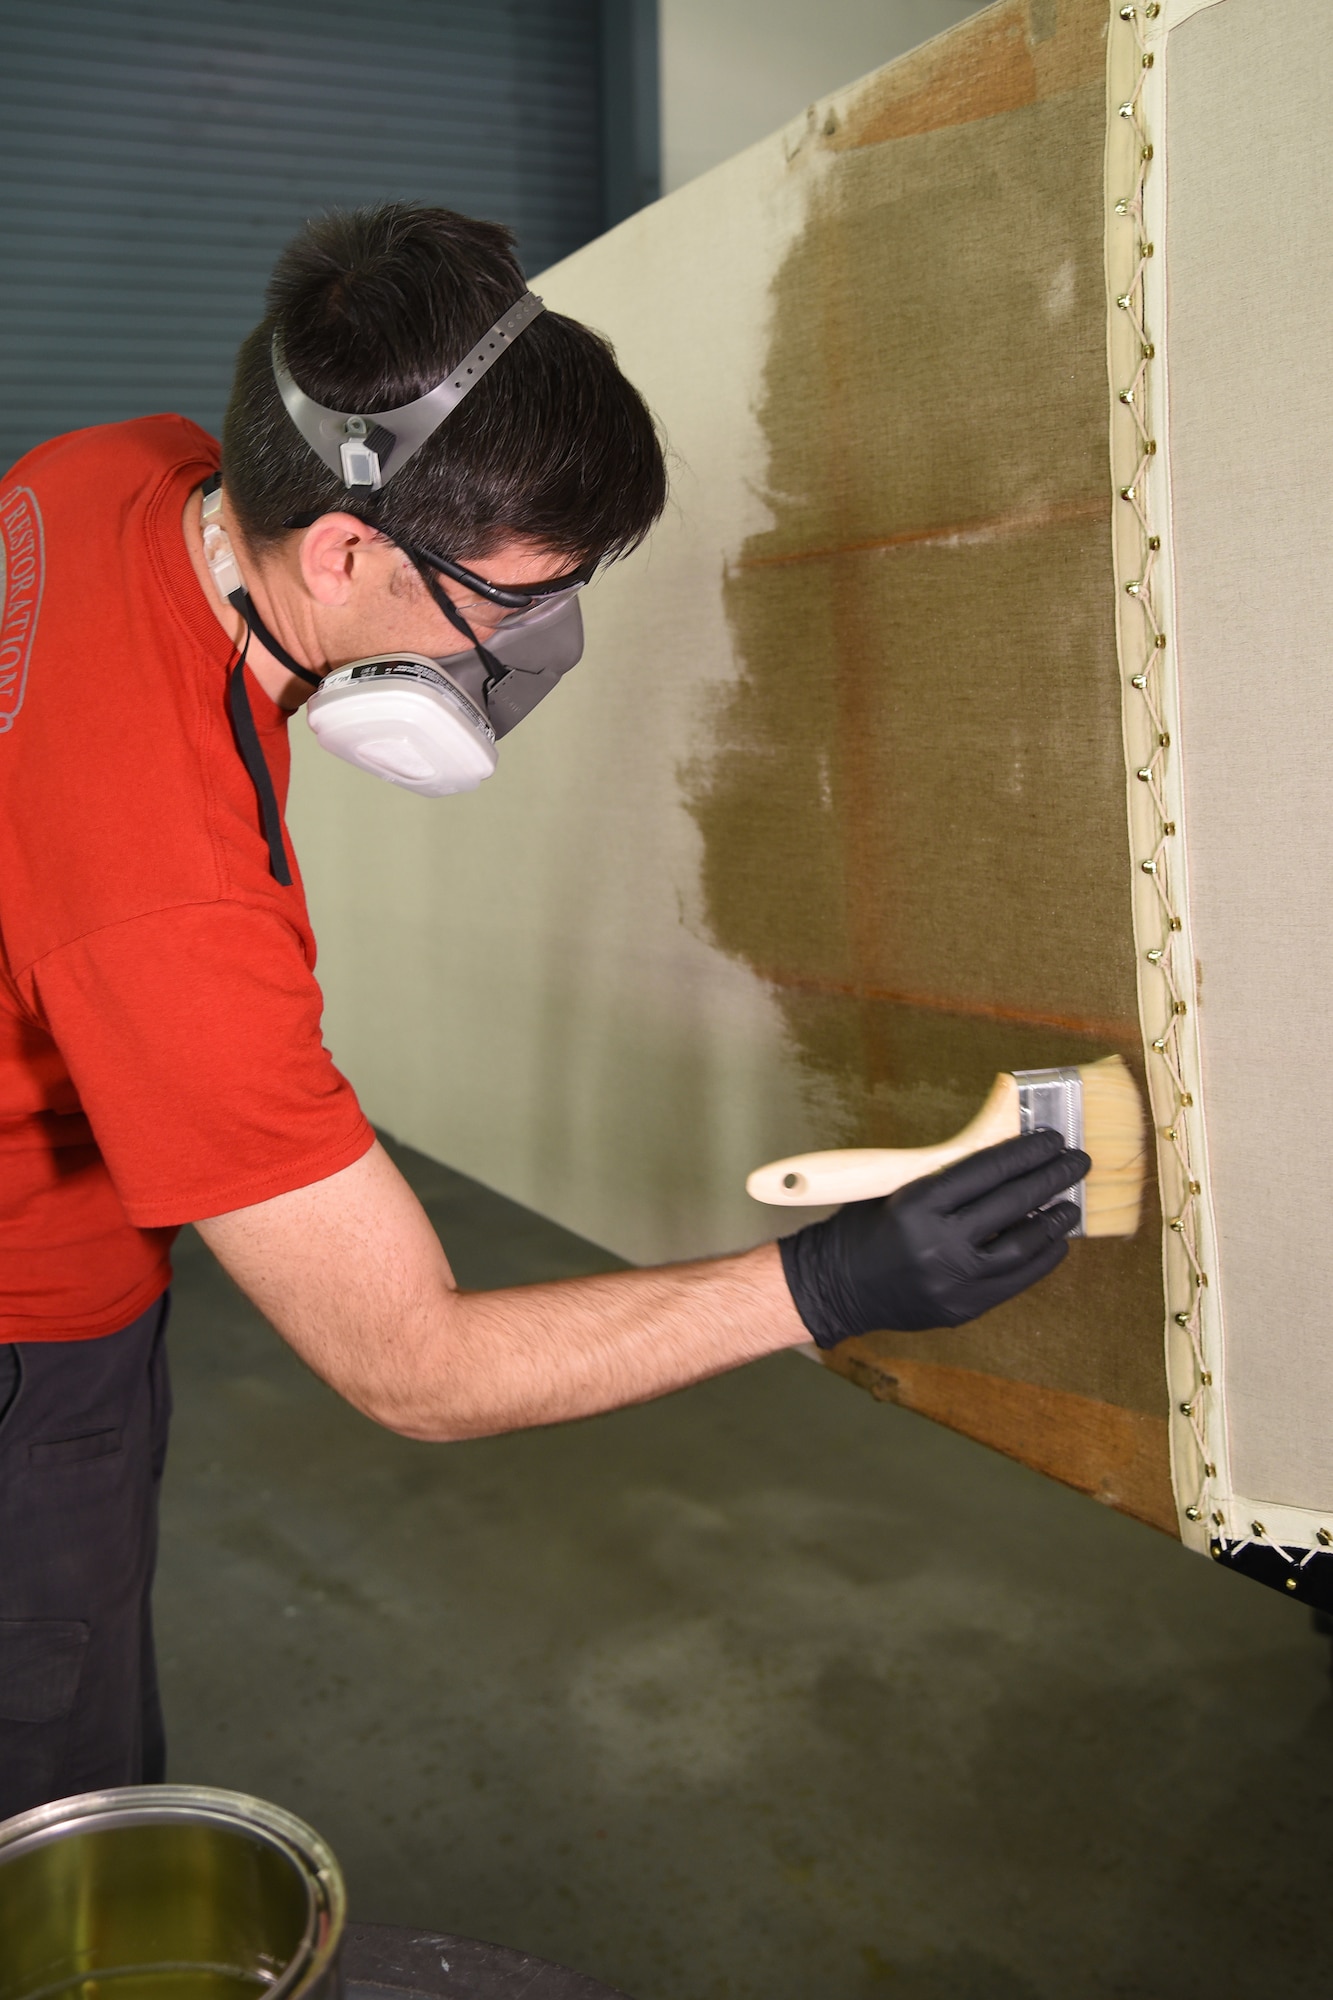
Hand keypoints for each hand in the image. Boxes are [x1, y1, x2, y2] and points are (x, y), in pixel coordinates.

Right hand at [778, 1128, 1089, 1346]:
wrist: (833, 1286)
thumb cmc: (861, 1230)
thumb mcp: (895, 1188)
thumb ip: (945, 1176)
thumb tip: (1004, 1158)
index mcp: (916, 1204)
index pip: (986, 1170)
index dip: (1025, 1152)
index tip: (1051, 1140)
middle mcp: (937, 1243)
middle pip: (1011, 1203)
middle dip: (1050, 1177)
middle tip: (1077, 1161)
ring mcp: (953, 1280)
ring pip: (1022, 1245)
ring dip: (1053, 1220)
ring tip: (1071, 1203)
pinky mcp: (962, 1308)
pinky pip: (1015, 1280)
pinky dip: (1040, 1258)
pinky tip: (1054, 1241)